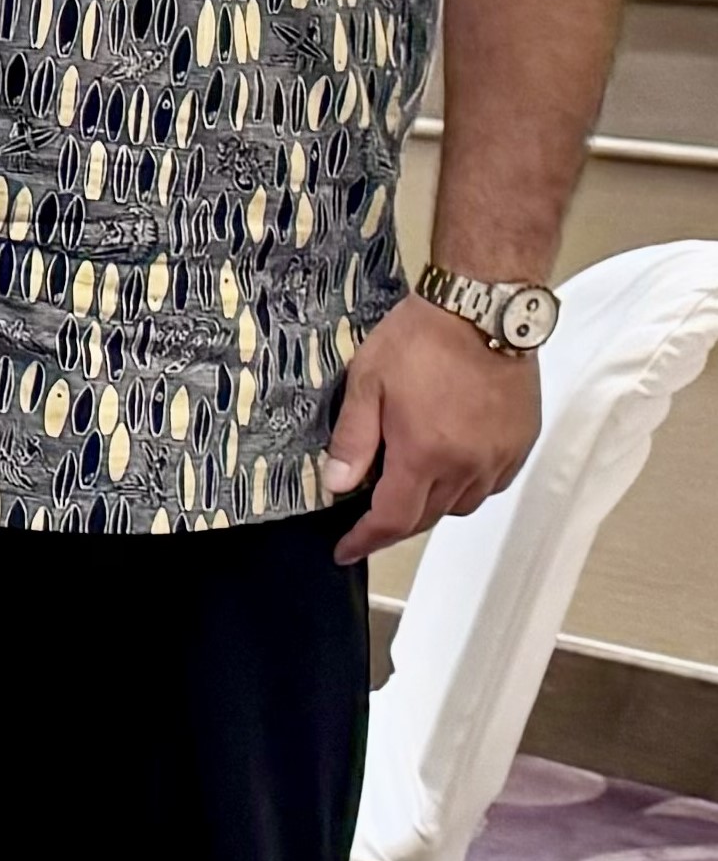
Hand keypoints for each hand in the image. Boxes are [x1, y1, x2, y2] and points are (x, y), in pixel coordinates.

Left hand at [322, 297, 539, 564]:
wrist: (483, 308)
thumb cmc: (420, 340)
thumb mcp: (367, 384)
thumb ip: (353, 441)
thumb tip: (337, 485)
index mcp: (425, 455)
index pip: (392, 520)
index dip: (365, 541)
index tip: (345, 551)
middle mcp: (468, 465)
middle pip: (428, 517)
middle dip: (395, 525)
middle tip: (368, 519)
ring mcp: (500, 455)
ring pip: (462, 504)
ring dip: (433, 504)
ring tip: (409, 485)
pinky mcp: (522, 441)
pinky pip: (491, 483)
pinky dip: (467, 485)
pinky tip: (449, 466)